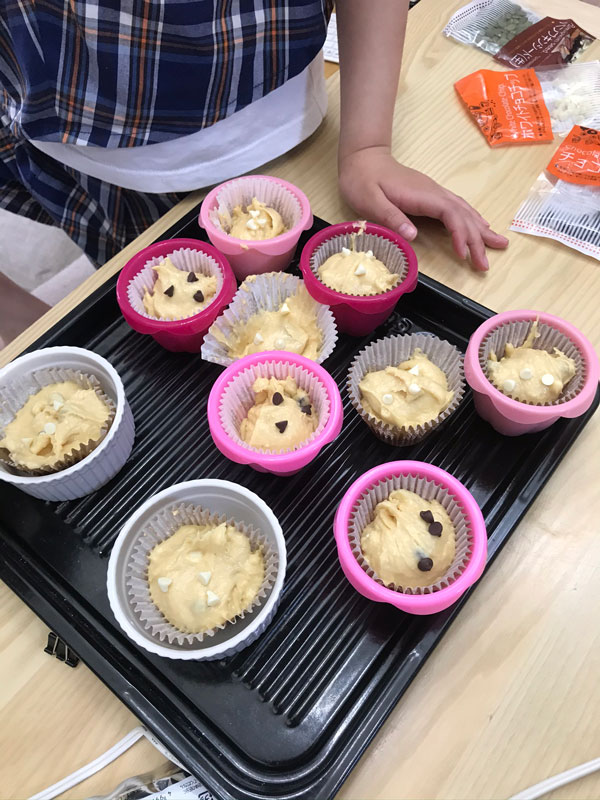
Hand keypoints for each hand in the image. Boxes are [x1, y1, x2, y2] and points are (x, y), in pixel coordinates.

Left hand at [338, 146, 508, 270]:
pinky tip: (480, 226)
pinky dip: (471, 220)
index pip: (451, 215)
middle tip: (486, 264)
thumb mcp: (370, 200)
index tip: (463, 255)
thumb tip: (413, 235)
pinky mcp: (431, 195)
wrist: (363, 157)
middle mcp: (434, 192)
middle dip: (478, 240)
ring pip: (464, 211)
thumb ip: (391, 217)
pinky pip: (457, 208)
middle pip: (463, 216)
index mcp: (422, 195)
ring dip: (481, 230)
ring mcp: (434, 192)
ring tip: (499, 244)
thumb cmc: (363, 180)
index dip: (460, 235)